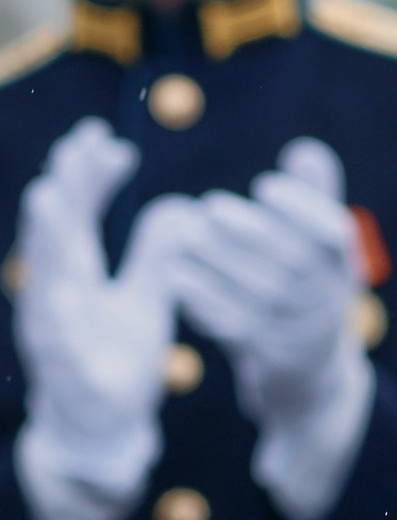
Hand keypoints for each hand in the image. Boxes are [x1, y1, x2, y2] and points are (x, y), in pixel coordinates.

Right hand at [11, 118, 206, 519]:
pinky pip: (55, 339)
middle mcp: (52, 296)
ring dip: (43, 239)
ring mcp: (50, 332)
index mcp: (73, 276)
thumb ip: (154, 259)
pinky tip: (60, 293)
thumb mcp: (146, 304)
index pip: (76, 215)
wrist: (93, 432)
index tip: (103, 137)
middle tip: (78, 142)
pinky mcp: (62, 370)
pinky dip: (54, 315)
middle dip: (63, 187)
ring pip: (44, 276)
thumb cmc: (113, 361)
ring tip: (47, 196)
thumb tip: (178, 208)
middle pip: (55, 232)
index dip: (85, 176)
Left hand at [171, 138, 374, 519]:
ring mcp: (299, 332)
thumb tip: (305, 148)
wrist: (306, 372)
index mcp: (344, 267)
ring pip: (259, 295)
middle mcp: (329, 300)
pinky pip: (233, 326)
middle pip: (293, 264)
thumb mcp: (318, 249)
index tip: (263, 184)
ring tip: (185, 233)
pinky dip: (204, 299)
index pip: (334, 234)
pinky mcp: (266, 357)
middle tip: (211, 206)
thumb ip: (312, 198)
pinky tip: (175, 275)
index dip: (301, 207)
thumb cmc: (306, 289)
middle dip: (251, 231)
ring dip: (219, 261)